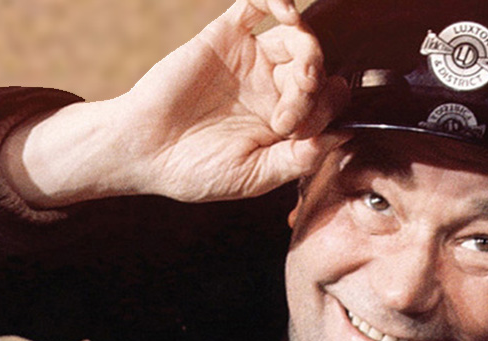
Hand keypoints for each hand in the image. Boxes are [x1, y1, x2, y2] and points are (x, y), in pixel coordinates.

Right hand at [120, 0, 350, 201]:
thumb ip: (300, 158)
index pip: (325, 104)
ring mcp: (251, 60)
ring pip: (297, 36)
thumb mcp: (255, 176)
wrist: (142, 151)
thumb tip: (345, 134)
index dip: (324, 113)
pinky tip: (285, 11)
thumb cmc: (196, 171)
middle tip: (290, 113)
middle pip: (315, 69)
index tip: (297, 133)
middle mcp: (272, 88)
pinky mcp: (226, 36)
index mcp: (283, 123)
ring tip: (302, 74)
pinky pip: (257, 5)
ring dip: (310, 49)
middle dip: (315, 87)